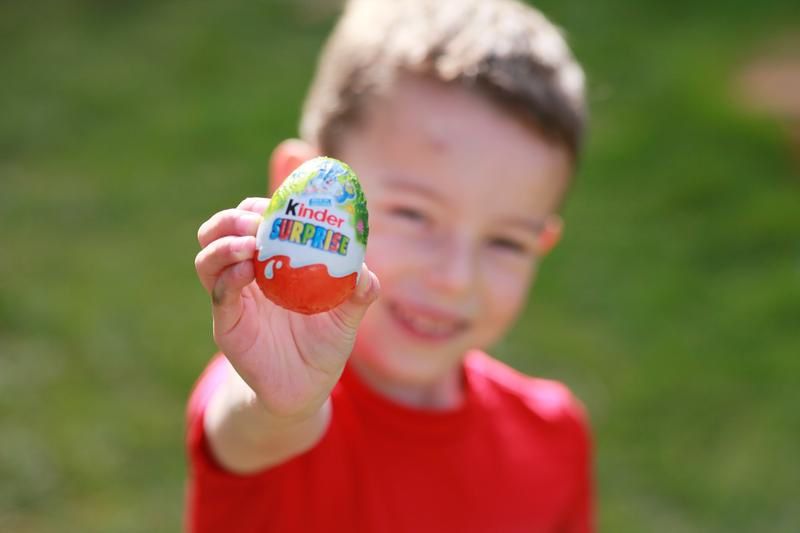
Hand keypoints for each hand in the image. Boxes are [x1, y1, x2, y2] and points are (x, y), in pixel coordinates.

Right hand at [194, 197, 379, 418]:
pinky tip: (247, 272)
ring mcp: (233, 300)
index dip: (259, 207)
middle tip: (258, 222)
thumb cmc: (325, 343)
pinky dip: (228, 279)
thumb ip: (359, 291)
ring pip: (207, 260)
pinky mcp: (228, 326)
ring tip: (251, 245)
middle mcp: (246, 275)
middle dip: (234, 219)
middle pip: (219, 231)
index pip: (251, 220)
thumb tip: (365, 273)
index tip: (279, 204)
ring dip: (225, 244)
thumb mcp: (347, 314)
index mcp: (271, 261)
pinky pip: (219, 296)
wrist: (308, 388)